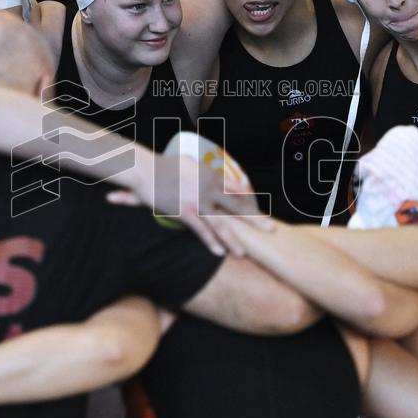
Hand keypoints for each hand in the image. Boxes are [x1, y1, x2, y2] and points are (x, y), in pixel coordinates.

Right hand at [110, 153, 270, 256]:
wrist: (147, 169)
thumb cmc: (167, 166)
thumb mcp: (192, 164)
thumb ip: (206, 172)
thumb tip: (216, 173)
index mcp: (213, 176)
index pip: (238, 190)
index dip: (251, 203)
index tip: (264, 212)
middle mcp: (209, 189)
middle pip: (237, 207)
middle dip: (255, 219)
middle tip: (271, 229)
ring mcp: (197, 201)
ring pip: (220, 224)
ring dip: (232, 240)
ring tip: (243, 254)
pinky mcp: (184, 212)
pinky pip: (201, 230)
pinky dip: (210, 241)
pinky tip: (220, 252)